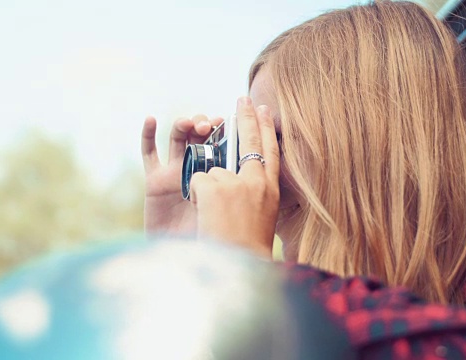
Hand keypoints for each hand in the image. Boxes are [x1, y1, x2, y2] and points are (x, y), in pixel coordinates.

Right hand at [141, 114, 222, 235]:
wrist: (192, 262)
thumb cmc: (219, 239)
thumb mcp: (231, 207)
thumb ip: (229, 185)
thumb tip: (226, 166)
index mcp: (225, 173)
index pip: (227, 141)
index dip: (228, 126)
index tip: (231, 118)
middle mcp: (202, 170)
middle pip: (202, 136)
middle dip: (206, 125)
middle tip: (211, 126)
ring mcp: (178, 173)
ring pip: (179, 139)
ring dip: (184, 125)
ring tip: (189, 124)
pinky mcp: (155, 181)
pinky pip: (149, 154)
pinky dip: (148, 135)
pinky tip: (151, 119)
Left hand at [189, 98, 279, 258]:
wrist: (238, 268)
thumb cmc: (246, 251)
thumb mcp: (259, 218)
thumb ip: (254, 195)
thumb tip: (245, 180)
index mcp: (270, 190)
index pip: (271, 151)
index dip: (268, 129)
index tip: (265, 111)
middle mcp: (256, 182)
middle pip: (251, 141)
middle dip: (246, 117)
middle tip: (242, 98)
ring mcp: (234, 182)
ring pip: (212, 170)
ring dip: (207, 188)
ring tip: (214, 211)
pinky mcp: (212, 186)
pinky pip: (196, 179)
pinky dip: (195, 196)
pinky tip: (201, 210)